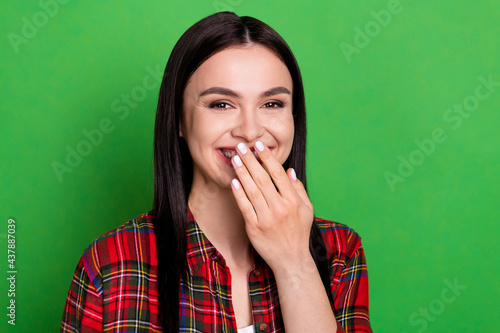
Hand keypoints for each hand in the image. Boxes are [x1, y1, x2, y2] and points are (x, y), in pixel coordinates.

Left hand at [230, 141, 313, 270]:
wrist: (291, 260)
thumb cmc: (298, 233)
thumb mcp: (307, 210)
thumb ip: (298, 190)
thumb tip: (289, 171)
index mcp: (293, 201)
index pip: (278, 174)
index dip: (268, 158)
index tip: (259, 145)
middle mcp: (280, 208)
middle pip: (263, 179)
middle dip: (251, 160)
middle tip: (241, 146)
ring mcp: (266, 218)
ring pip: (252, 190)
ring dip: (242, 173)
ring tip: (235, 159)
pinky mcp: (254, 228)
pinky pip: (244, 207)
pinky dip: (238, 193)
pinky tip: (233, 181)